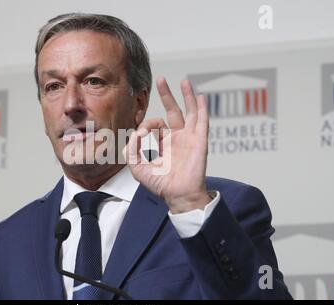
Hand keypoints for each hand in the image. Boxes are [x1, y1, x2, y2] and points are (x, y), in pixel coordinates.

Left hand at [123, 77, 211, 212]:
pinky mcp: (199, 141)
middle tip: (161, 80)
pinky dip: (201, 108)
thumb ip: (131, 151)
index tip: (140, 135)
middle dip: (167, 95)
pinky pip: (202, 121)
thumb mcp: (138, 168)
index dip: (145, 125)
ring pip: (190, 111)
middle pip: (173, 111)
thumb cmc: (160, 184)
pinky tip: (200, 97)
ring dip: (187, 96)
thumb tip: (134, 135)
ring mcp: (189, 138)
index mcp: (164, 143)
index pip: (154, 125)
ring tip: (184, 81)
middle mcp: (177, 138)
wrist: (177, 195)